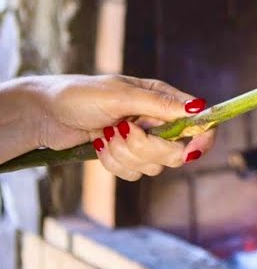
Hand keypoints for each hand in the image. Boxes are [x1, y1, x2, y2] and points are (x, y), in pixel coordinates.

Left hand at [31, 75, 215, 180]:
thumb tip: (199, 109)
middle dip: (148, 148)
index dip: (201, 139)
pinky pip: (133, 173)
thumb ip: (160, 105)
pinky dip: (114, 163)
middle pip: (176, 151)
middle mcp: (157, 120)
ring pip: (153, 165)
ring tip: (105, 135)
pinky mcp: (125, 155)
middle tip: (124, 131)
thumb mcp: (121, 96)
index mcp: (162, 98)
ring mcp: (142, 139)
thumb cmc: (79, 96)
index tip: (189, 151)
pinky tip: (99, 145)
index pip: (199, 121)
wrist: (43, 113)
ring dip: (125, 155)